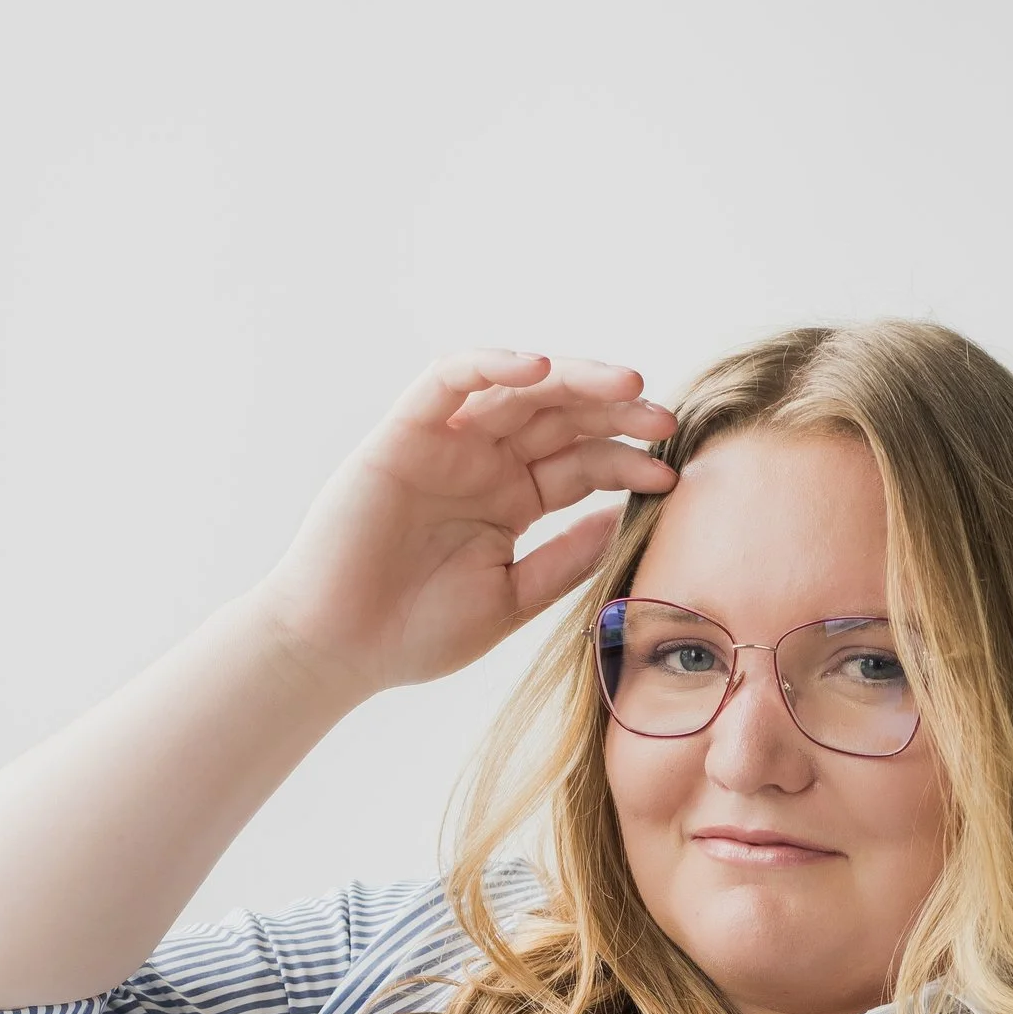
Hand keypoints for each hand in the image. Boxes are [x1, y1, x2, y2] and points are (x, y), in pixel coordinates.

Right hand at [260, 349, 677, 700]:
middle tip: (665, 418)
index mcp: (512, 502)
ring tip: (627, 385)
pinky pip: (448, 380)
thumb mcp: (511, 599)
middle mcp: (483, 464)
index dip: (629, 462)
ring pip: (517, 389)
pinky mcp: (403, 434)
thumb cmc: (416, 634)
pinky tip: (535, 367)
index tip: (673, 475)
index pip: (583, 464)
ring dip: (573, 378)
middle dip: (616, 411)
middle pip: (562, 417)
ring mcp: (445, 445)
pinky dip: (490, 364)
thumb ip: (564, 559)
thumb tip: (621, 519)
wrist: (340, 649)